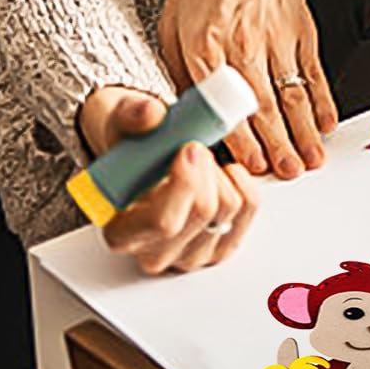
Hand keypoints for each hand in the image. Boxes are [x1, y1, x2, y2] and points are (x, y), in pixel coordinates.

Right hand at [78, 86, 258, 274]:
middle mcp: (156, 252)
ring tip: (200, 161)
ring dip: (222, 172)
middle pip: (205, 211)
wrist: (144, 157)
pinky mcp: (221, 246)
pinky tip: (221, 171)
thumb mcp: (120, 121)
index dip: (186, 183)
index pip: (163, 223)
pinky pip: (250, 205)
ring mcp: (191, 254)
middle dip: (207, 168)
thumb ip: (130, 115)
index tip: (189, 148)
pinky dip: (242, 179)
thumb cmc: (131, 146)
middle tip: (193, 147)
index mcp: (121, 232)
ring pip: (230, 207)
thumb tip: (150, 114)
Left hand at [159, 0, 337, 179]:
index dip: (241, 139)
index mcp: (205, 46)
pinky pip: (313, 72)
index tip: (252, 166)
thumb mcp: (170, 22)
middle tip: (289, 174)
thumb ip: (175, 68)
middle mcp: (244, 44)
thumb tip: (182, 112)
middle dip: (279, 146)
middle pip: (265, 106)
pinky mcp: (301, 29)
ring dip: (304, 132)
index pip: (224, 105)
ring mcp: (277, 37)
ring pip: (293, 94)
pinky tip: (325, 122)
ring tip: (311, 159)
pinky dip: (323, 99)